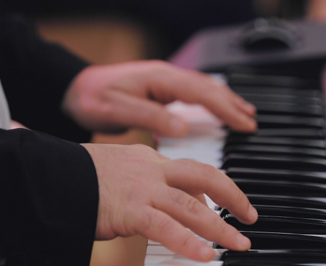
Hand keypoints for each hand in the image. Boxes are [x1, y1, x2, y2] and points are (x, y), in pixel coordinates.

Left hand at [64, 60, 256, 136]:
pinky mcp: (160, 90)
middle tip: (252, 123)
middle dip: (233, 104)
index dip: (225, 109)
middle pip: (208, 88)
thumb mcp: (117, 111)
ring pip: (203, 89)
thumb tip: (184, 128)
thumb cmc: (91, 99)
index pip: (202, 92)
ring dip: (225, 102)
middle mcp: (166, 77)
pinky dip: (210, 103)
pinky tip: (217, 112)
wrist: (72, 89)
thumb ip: (150, 118)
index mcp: (159, 79)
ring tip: (245, 116)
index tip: (244, 124)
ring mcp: (164, 82)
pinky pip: (193, 95)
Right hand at [82, 143, 257, 261]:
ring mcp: (143, 188)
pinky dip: (189, 243)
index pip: (191, 170)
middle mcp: (152, 169)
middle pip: (205, 176)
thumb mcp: (118, 173)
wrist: (47, 175)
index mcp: (149, 158)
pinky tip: (206, 256)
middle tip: (250, 216)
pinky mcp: (131, 210)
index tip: (221, 206)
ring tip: (239, 245)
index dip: (212, 190)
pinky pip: (167, 229)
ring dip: (220, 227)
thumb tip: (165, 205)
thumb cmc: (78, 178)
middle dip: (233, 196)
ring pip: (192, 206)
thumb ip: (144, 185)